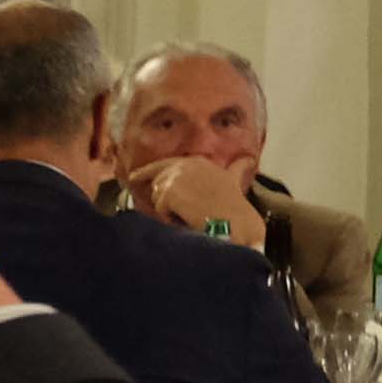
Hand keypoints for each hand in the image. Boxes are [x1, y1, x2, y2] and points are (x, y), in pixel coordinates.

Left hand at [133, 158, 262, 245]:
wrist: (235, 222)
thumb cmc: (236, 207)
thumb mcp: (234, 181)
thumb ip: (235, 169)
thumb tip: (248, 160)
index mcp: (196, 161)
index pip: (164, 164)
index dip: (148, 172)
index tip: (133, 177)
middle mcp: (184, 165)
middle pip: (157, 183)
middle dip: (164, 199)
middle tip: (184, 211)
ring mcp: (175, 178)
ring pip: (158, 199)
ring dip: (171, 211)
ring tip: (193, 215)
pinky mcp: (169, 193)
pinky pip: (160, 211)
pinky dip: (172, 219)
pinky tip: (189, 219)